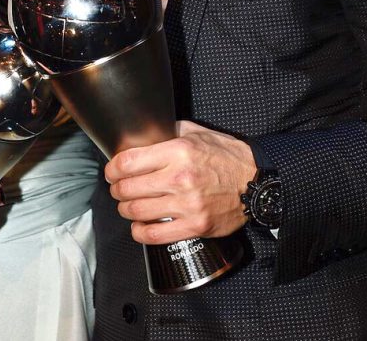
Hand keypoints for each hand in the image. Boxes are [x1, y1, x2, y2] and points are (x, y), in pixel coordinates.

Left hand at [105, 121, 257, 243]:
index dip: (112, 168)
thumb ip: (169, 132)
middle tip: (117, 188)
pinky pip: (155, 235)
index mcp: (177, 152)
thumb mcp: (196, 133)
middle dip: (116, 189)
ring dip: (125, 209)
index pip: (128, 162)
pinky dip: (140, 232)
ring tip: (127, 205)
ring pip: (137, 211)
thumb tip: (144, 134)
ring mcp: (187, 204)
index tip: (111, 171)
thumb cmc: (226, 155)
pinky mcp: (195, 226)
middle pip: (128, 188)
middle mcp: (180, 178)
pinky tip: (139, 226)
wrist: (256, 181)